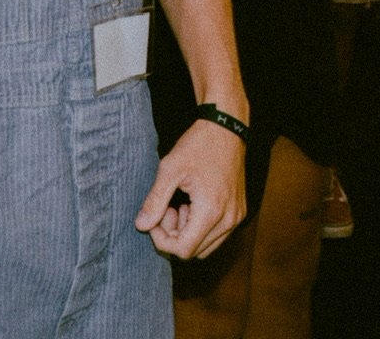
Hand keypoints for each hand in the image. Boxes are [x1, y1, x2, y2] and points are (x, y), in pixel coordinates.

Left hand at [138, 119, 245, 259]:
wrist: (226, 128)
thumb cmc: (198, 145)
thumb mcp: (170, 169)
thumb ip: (155, 200)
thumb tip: (141, 226)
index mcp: (211, 211)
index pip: (184, 249)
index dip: (162, 241)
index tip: (155, 219)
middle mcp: (228, 220)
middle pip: (195, 251)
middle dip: (174, 236)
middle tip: (166, 210)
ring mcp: (236, 217)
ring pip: (206, 246)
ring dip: (187, 233)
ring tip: (178, 206)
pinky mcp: (239, 212)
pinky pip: (217, 234)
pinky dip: (200, 227)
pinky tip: (191, 204)